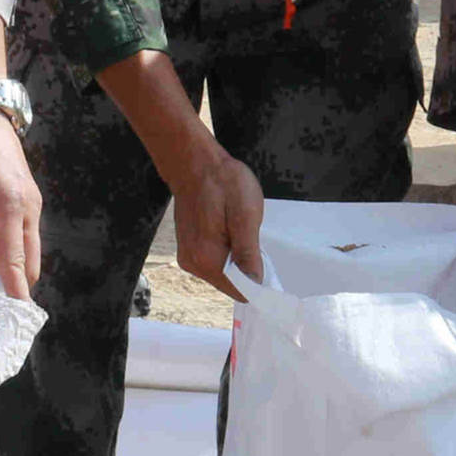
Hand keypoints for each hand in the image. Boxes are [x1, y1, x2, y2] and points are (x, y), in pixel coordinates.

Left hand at [0, 100, 40, 297]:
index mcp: (10, 206)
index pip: (13, 262)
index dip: (11, 293)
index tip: (8, 322)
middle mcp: (29, 208)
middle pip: (28, 262)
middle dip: (12, 286)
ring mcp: (31, 202)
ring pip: (25, 250)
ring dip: (8, 269)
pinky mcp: (25, 198)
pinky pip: (19, 234)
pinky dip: (6, 251)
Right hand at [166, 142, 264, 297]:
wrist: (194, 163)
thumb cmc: (223, 183)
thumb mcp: (245, 215)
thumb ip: (248, 252)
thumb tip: (256, 283)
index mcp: (207, 259)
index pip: (239, 292)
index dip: (257, 283)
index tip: (267, 263)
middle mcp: (193, 264)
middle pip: (231, 284)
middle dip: (246, 269)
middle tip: (253, 239)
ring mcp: (188, 257)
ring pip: (223, 273)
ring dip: (236, 259)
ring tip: (239, 230)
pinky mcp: (188, 249)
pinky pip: (214, 262)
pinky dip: (226, 252)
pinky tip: (229, 231)